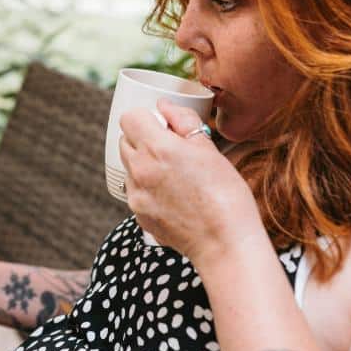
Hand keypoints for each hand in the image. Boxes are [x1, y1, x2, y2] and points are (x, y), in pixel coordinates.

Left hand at [119, 99, 263, 268]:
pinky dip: (148, 187)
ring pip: (129, 167)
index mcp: (157, 149)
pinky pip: (136, 191)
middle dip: (143, 138)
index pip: (129, 117)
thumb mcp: (209, 149)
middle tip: (171, 148)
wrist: (225, 243)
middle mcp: (139, 171)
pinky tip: (174, 196)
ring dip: (144, 163)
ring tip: (175, 175)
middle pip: (125, 140)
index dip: (146, 117)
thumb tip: (164, 107)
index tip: (162, 125)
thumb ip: (183, 121)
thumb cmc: (225, 195)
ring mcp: (136, 195)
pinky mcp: (139, 215)